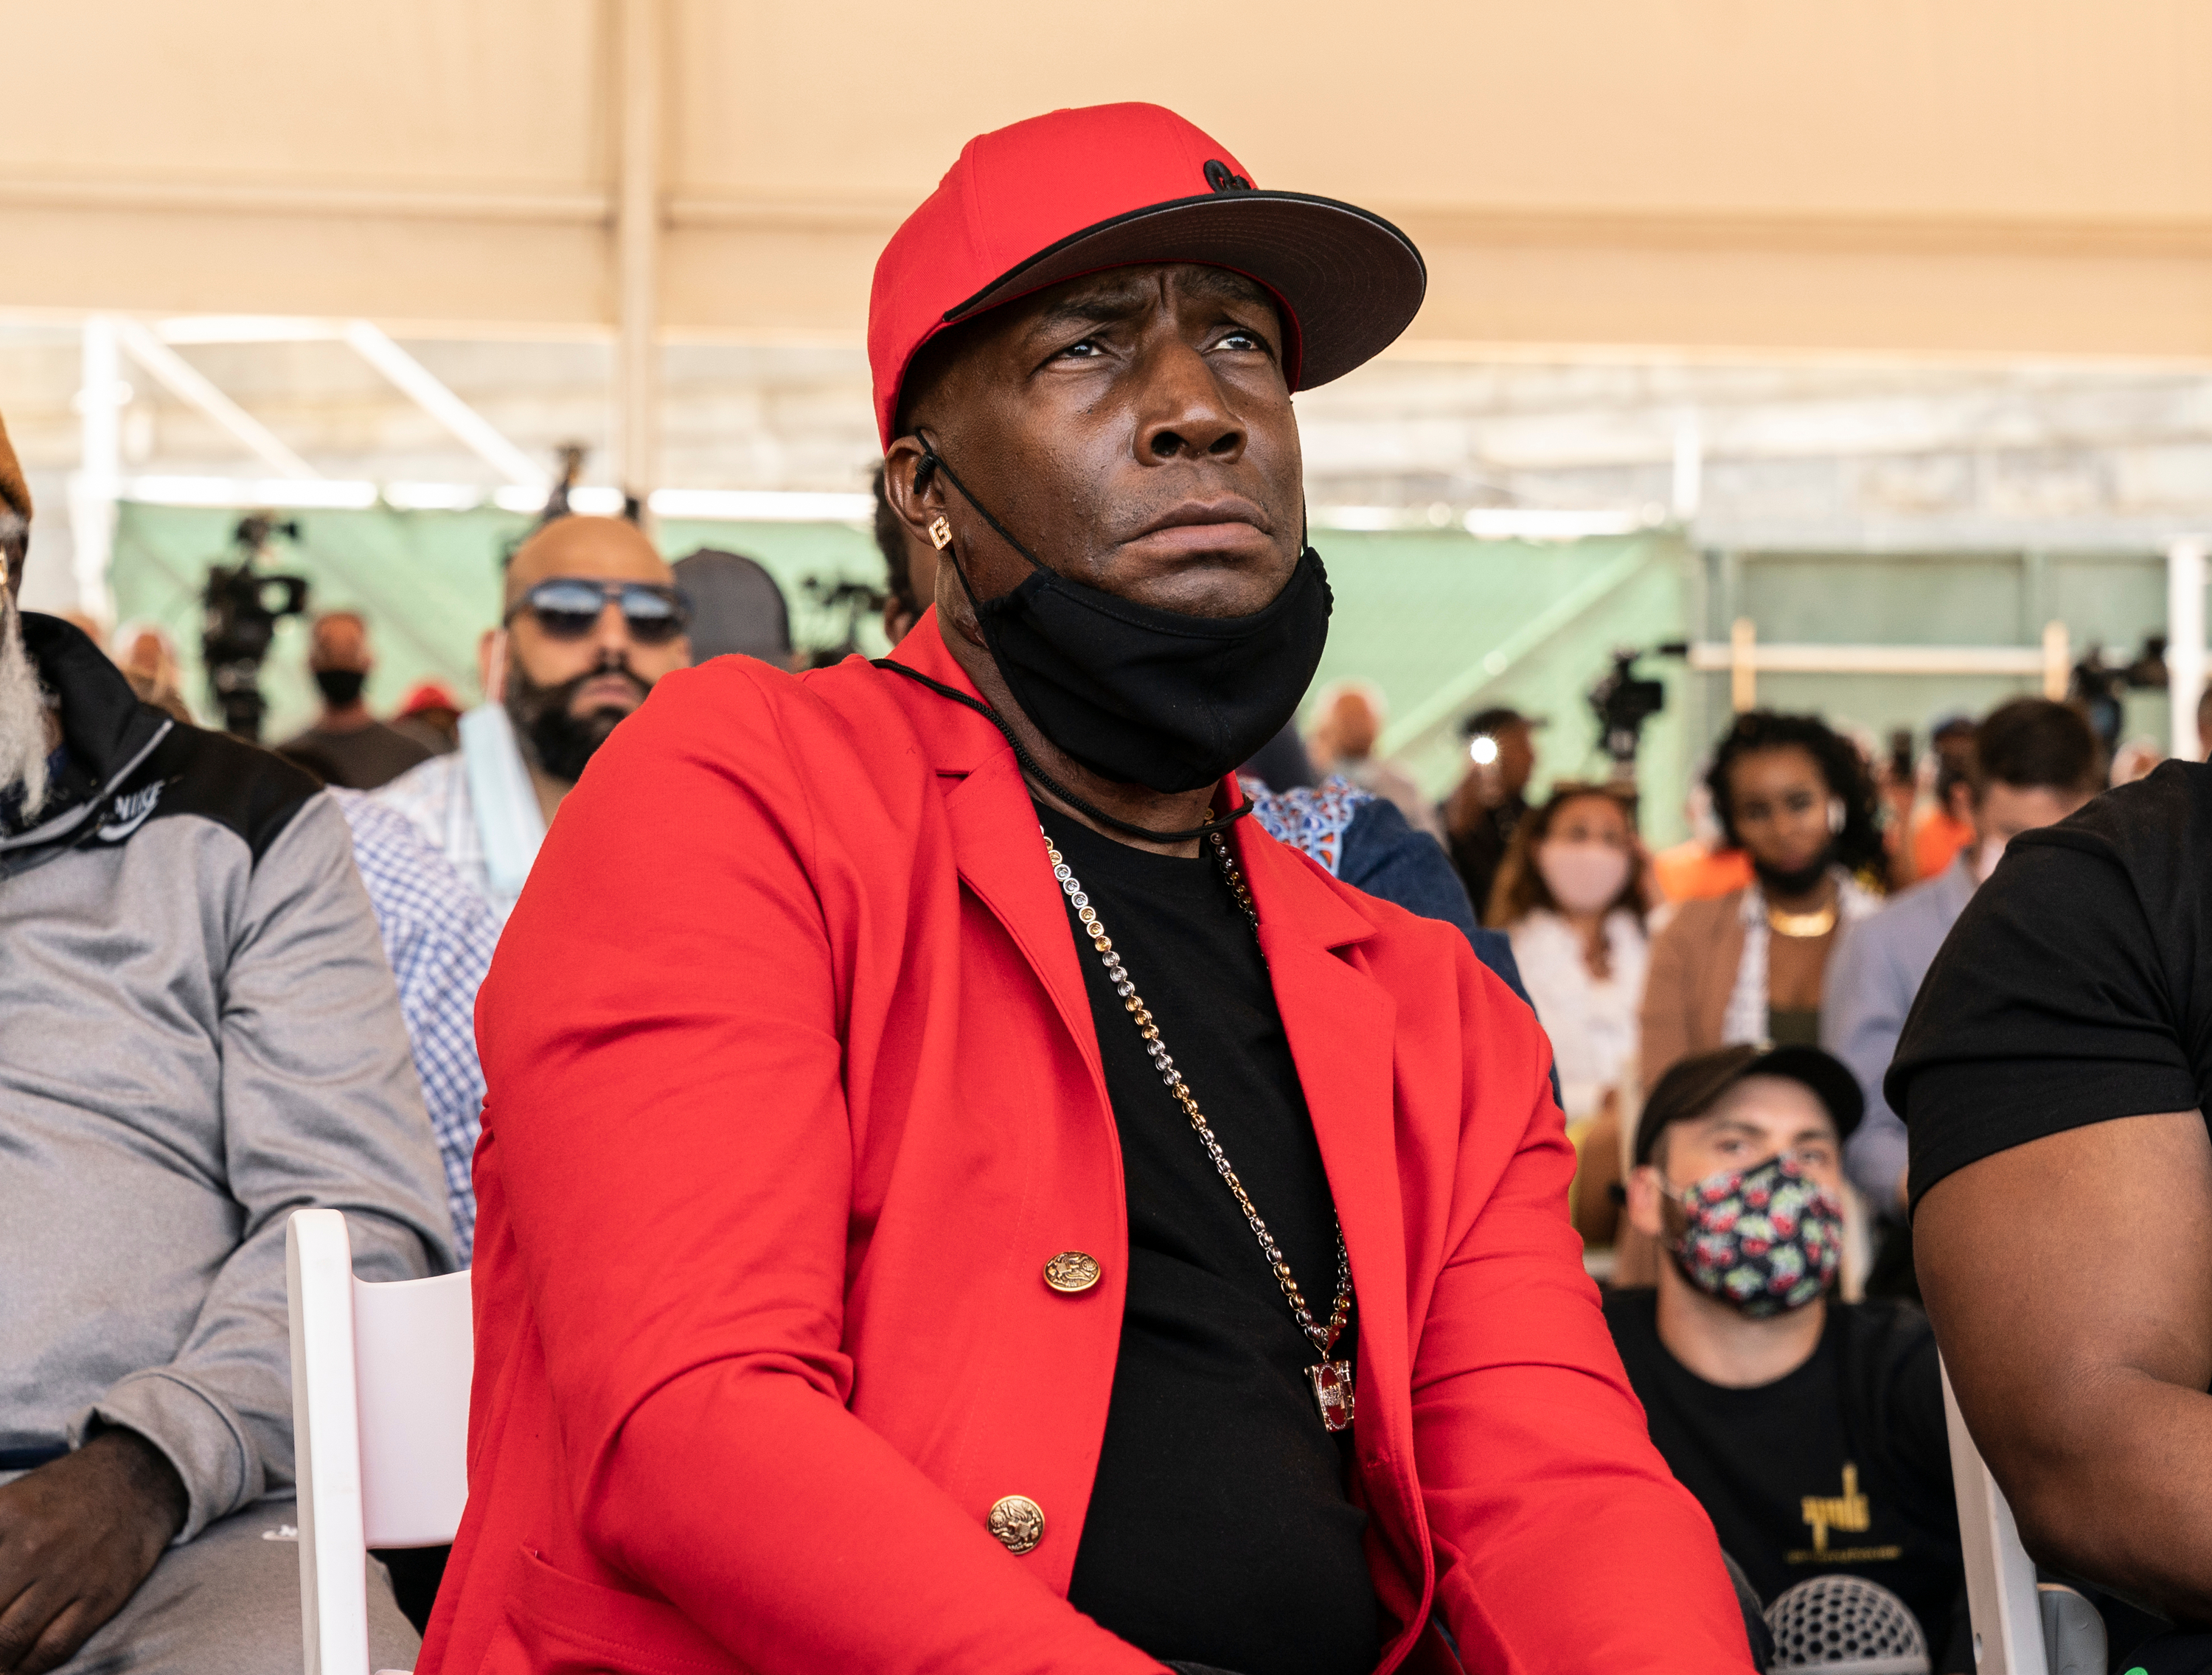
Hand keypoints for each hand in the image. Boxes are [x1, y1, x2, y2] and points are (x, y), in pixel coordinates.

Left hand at [0, 1429, 186, 1673]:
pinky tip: (16, 1668)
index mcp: (5, 1516)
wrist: (139, 1479)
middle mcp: (33, 1547)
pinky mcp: (100, 1596)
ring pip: (9, 1642)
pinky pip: (53, 1648)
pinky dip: (27, 1669)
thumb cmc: (63, 1495)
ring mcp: (69, 1575)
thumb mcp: (8, 1502)